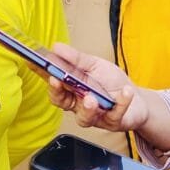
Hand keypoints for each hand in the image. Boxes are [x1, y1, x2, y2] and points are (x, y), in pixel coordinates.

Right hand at [43, 43, 169, 151]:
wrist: (136, 99)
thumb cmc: (110, 81)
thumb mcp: (94, 64)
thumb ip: (76, 59)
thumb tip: (56, 47)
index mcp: (71, 87)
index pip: (52, 81)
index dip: (41, 73)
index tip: (33, 63)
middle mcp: (78, 103)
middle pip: (61, 102)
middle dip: (57, 92)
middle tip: (57, 81)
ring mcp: (94, 115)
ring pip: (83, 118)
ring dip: (86, 108)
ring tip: (91, 98)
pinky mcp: (112, 122)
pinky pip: (114, 115)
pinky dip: (121, 102)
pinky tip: (125, 91)